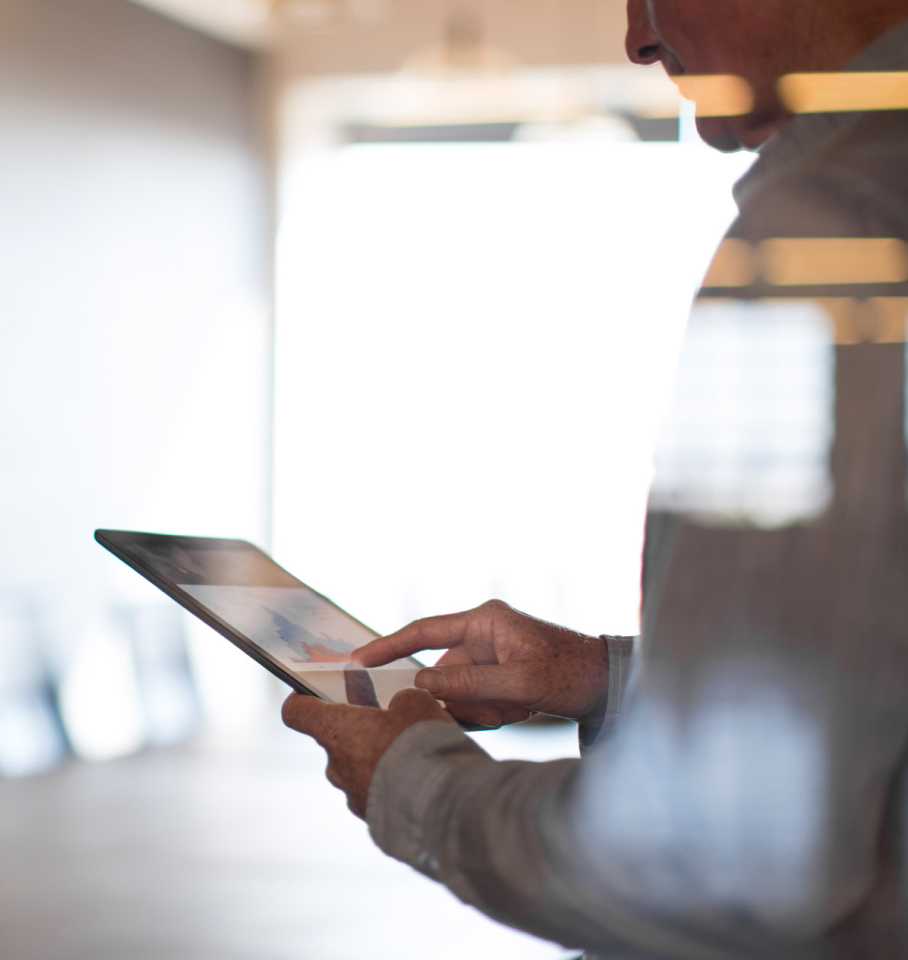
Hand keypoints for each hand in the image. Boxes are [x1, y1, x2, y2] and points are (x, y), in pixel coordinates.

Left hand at [281, 688, 453, 817]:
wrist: (438, 802)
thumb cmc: (419, 745)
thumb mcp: (416, 703)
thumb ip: (401, 700)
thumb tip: (401, 707)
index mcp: (336, 729)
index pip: (297, 712)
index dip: (303, 700)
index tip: (310, 694)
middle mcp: (336, 765)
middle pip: (336, 740)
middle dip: (359, 728)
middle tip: (388, 719)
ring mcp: (352, 794)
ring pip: (359, 768)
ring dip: (378, 758)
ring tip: (414, 752)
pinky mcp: (372, 818)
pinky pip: (377, 792)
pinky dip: (393, 784)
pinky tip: (420, 778)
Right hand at [353, 599, 608, 728]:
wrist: (607, 684)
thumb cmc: (571, 673)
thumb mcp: (521, 682)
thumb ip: (469, 683)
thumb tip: (421, 683)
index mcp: (484, 621)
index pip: (423, 631)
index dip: (388, 646)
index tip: (358, 662)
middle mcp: (482, 633)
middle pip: (444, 674)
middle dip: (466, 699)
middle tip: (502, 708)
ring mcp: (489, 654)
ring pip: (459, 692)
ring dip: (484, 708)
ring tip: (518, 707)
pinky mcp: (496, 673)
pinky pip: (475, 699)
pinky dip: (492, 711)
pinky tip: (519, 709)